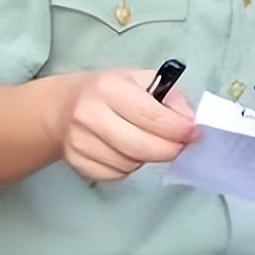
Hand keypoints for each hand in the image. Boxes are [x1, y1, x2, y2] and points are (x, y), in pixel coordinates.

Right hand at [53, 68, 197, 180]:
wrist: (61, 107)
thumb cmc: (109, 91)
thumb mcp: (140, 80)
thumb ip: (170, 97)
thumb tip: (190, 121)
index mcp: (109, 87)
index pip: (150, 115)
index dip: (177, 129)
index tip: (194, 133)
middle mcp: (90, 114)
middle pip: (140, 146)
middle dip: (169, 150)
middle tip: (182, 146)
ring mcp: (80, 141)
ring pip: (129, 164)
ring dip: (148, 158)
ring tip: (148, 141)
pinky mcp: (76, 162)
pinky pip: (115, 175)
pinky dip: (129, 167)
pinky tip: (128, 151)